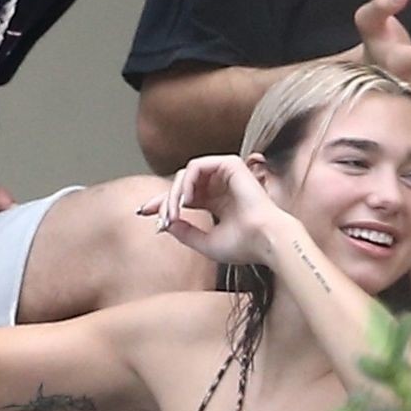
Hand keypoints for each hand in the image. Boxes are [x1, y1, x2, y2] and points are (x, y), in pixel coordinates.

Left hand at [138, 155, 290, 267]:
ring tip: (173, 213)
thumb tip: (165, 223)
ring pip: (185, 175)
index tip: (144, 213)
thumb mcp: (205, 243)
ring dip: (173, 193)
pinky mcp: (230, 164)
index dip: (163, 203)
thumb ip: (185, 232)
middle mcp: (221, 186)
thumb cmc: (244, 246)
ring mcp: (226, 174)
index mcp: (218, 202)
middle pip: (181, 184)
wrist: (266, 242)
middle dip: (164, 199)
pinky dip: (185, 182)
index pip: (185, 197)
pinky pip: (196, 166)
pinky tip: (185, 200)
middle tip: (157, 217)